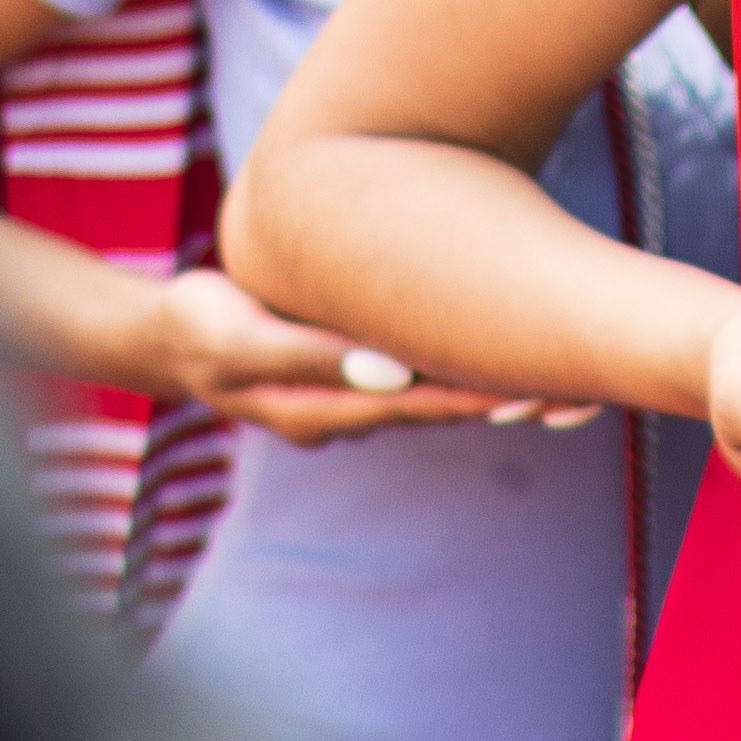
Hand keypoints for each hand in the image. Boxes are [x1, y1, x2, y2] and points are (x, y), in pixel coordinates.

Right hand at [144, 266, 591, 448]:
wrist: (164, 338)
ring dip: (493, 383)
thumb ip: (309, 352)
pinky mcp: (356, 372)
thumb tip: (390, 372)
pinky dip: (462, 365)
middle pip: (443, 408)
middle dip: (504, 396)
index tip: (538, 388)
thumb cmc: (198, 326)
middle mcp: (350, 414)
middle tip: (575, 384)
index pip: (422, 407)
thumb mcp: (239, 337)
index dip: (480, 396)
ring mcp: (353, 397)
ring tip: (561, 374)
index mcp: (324, 412)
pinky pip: (421, 374)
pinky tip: (506, 348)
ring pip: (438, 393)